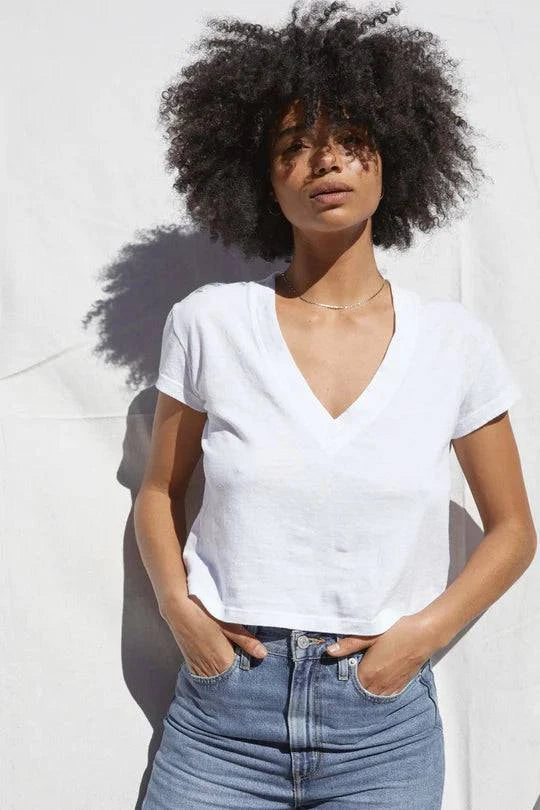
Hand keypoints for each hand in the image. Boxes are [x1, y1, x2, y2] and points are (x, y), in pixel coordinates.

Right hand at [161, 594, 268, 676]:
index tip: (253, 663)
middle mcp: (210, 670)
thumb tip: (263, 654)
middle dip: (236, 671)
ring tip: (229, 656)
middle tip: (243, 659)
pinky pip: (205, 673)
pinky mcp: (190, 664)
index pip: (240, 676)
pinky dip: (213, 668)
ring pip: (217, 676)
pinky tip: (217, 657)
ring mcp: (198, 669)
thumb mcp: (229, 625)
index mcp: (223, 662)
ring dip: (224, 671)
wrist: (178, 610)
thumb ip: (246, 641)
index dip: (247, 668)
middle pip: (228, 678)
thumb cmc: (205, 615)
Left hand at [324, 613, 439, 695]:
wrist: (424, 635)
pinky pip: (385, 696)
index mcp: (368, 673)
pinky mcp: (401, 685)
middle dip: (351, 689)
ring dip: (365, 692)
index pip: (348, 686)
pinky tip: (374, 686)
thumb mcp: (370, 635)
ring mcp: (391, 687)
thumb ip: (349, 644)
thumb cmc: (397, 632)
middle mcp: (379, 685)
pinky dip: (377, 693)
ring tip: (358, 684)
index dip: (341, 682)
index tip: (334, 677)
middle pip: (359, 694)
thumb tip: (329, 651)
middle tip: (344, 681)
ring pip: (372, 697)